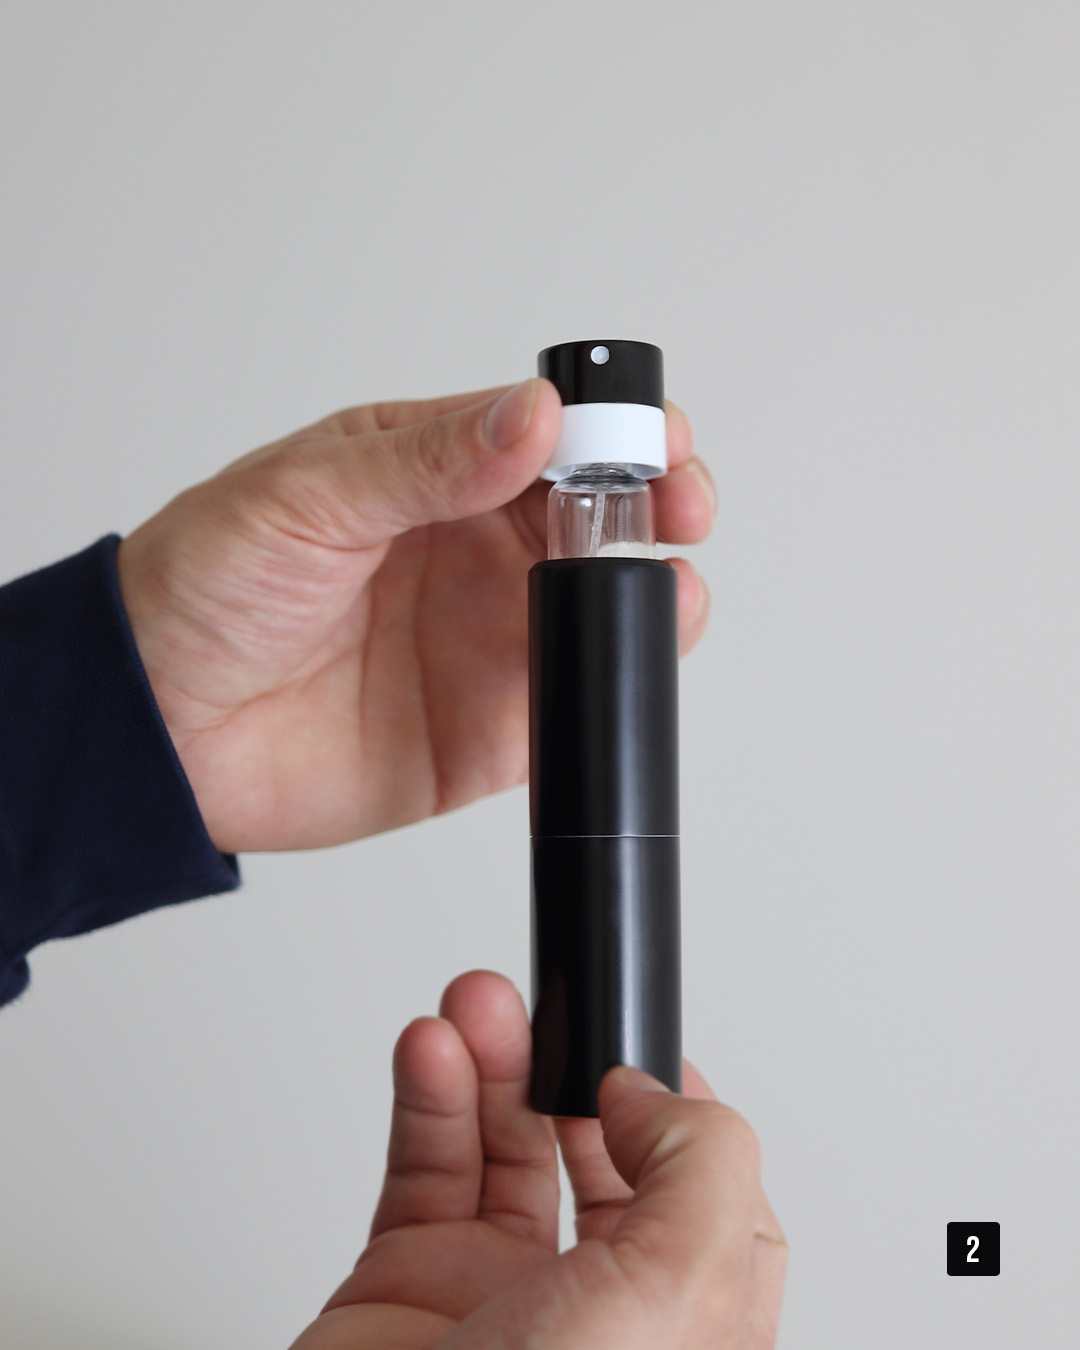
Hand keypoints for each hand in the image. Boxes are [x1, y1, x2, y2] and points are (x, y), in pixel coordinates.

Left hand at [117, 380, 714, 852]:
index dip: (613, 429)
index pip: (548, 436)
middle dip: (658, 498)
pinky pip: (574, 697)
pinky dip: (620, 673)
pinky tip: (636, 647)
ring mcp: (486, 638)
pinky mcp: (488, 726)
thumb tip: (535, 416)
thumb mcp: (307, 496)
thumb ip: (428, 462)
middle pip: (598, 514)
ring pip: (603, 603)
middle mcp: (472, 550)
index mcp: (432, 472)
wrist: (154, 727)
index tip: (653, 437)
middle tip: (679, 502)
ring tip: (667, 576)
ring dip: (655, 584)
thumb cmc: (205, 588)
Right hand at [289, 971, 785, 1348]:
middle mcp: (596, 1320)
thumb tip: (658, 1096)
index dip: (681, 1117)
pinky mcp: (404, 1288)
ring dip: (490, 1061)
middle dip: (570, 1068)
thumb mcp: (675, 1308)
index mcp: (686, 1335)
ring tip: (476, 1006)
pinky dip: (426, 1097)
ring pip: (505, 1144)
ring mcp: (495, 1300)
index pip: (713, 1202)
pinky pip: (424, 1167)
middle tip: (546, 1011)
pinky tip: (430, 1050)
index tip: (640, 1055)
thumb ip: (703, 1173)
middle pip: (598, 1155)